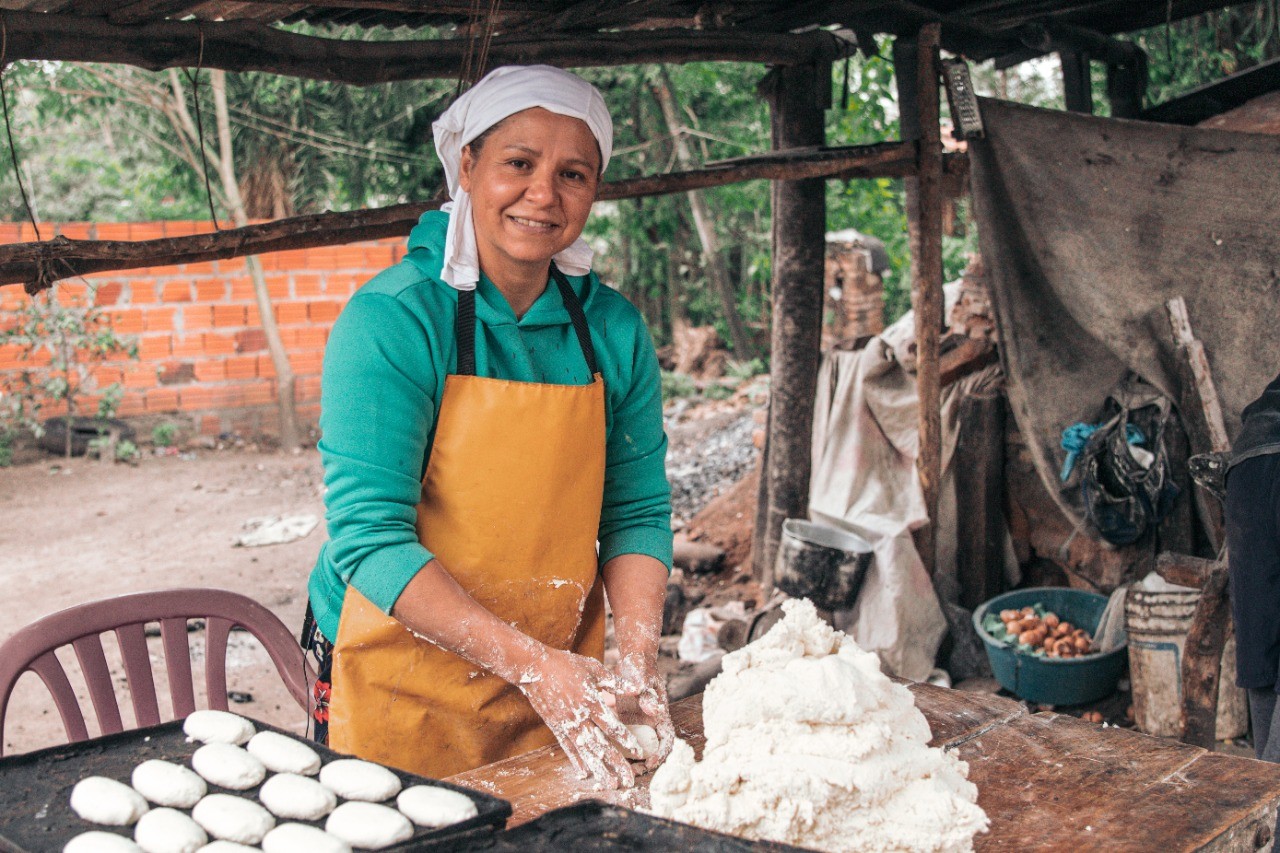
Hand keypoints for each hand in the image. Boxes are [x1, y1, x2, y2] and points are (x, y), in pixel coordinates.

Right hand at [517, 646, 640, 789]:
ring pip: (585, 752)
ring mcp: (566, 725)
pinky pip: (568, 748)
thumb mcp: (594, 669)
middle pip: (601, 746)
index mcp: (592, 702)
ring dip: (599, 770)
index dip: (627, 740)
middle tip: (629, 781)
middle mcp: (580, 718)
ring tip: (610, 785)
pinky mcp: (556, 727)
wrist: (534, 668)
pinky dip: (576, 761)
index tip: (639, 753)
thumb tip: (637, 688)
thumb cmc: (567, 665)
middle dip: (617, 764)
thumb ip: (616, 682)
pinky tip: (584, 774)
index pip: (613, 727)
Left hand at [613, 651, 674, 770]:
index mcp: (661, 716)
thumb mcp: (644, 679)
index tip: (649, 763)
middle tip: (630, 772)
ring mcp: (638, 724)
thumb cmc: (641, 667)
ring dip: (628, 761)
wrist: (632, 659)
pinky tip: (604, 754)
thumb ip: (648, 694)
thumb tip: (654, 709)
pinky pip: (622, 740)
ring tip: (617, 769)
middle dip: (643, 764)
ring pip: (635, 749)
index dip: (660, 755)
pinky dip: (616, 749)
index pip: (666, 741)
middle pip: (651, 750)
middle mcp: (650, 723)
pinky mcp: (625, 722)